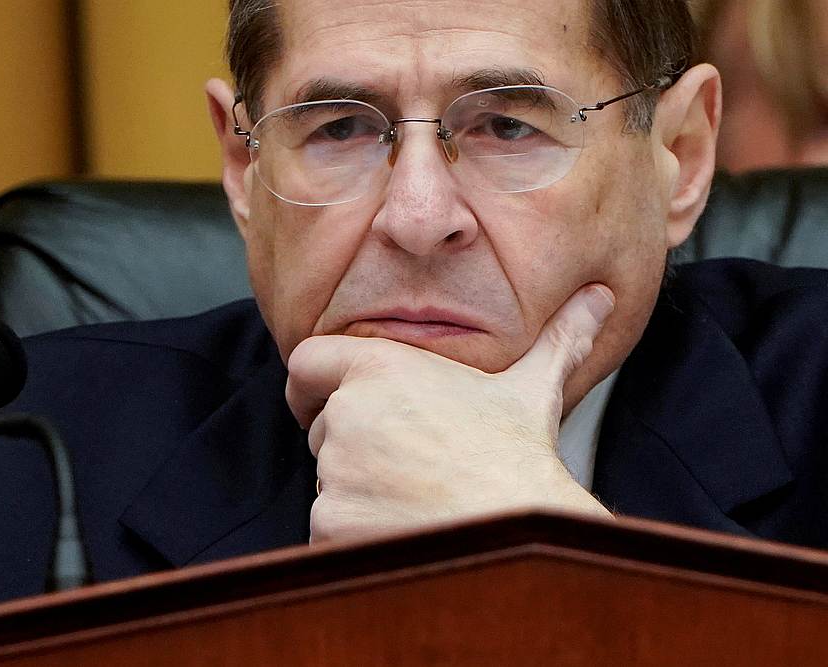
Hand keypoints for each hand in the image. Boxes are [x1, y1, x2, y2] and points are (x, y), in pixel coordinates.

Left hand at [286, 284, 615, 542]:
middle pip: (327, 429)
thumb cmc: (520, 460)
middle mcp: (348, 412)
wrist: (519, 529)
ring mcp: (336, 469)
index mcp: (380, 368)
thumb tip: (598, 299)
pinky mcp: (331, 521)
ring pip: (330, 480)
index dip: (310, 385)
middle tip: (410, 464)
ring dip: (359, 492)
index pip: (307, 361)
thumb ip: (557, 339)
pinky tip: (405, 529)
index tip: (320, 403)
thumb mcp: (532, 388)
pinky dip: (355, 534)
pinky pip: (328, 526)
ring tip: (416, 498)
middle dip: (356, 447)